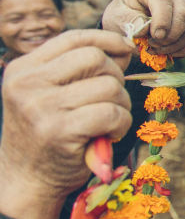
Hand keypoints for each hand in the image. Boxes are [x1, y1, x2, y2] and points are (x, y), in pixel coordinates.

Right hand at [0, 30, 133, 218]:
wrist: (27, 180)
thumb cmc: (48, 134)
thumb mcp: (50, 94)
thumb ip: (79, 70)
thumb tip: (124, 48)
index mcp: (24, 69)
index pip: (74, 38)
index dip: (107, 40)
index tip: (125, 50)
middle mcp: (28, 84)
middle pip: (95, 58)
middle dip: (115, 77)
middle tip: (111, 100)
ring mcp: (42, 106)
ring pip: (109, 86)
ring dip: (121, 104)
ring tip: (108, 121)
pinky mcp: (61, 130)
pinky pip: (113, 113)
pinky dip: (121, 124)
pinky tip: (109, 135)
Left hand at [102, 0, 184, 56]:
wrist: (131, 20)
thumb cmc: (123, 15)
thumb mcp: (116, 17)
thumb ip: (128, 21)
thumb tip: (144, 28)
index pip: (163, 0)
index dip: (162, 20)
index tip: (154, 37)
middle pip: (183, 14)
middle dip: (169, 36)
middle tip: (152, 46)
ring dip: (175, 45)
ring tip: (157, 50)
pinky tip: (170, 52)